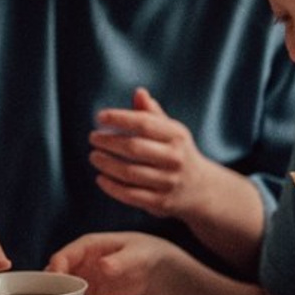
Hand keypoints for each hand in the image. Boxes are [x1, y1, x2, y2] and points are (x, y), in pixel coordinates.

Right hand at [47, 231, 173, 294]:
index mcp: (88, 246)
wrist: (155, 267)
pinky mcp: (91, 291)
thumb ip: (120, 261)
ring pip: (63, 288)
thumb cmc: (145, 253)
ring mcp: (84, 276)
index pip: (64, 256)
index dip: (56, 270)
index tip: (55, 286)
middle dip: (51, 289)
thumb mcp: (136, 255)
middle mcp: (81, 261)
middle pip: (57, 273)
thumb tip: (102, 265)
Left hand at [90, 87, 214, 220]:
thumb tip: (139, 92)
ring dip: (106, 164)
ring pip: (129, 173)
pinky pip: (130, 194)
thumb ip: (153, 114)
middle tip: (93, 138)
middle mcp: (175, 158)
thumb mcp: (172, 132)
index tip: (100, 117)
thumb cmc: (177, 153)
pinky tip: (101, 178)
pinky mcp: (161, 202)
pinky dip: (112, 187)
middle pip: (134, 148)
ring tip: (94, 156)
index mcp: (177, 136)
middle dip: (108, 142)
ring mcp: (168, 182)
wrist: (201, 189)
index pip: (144, 123)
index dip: (120, 118)